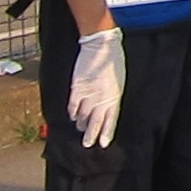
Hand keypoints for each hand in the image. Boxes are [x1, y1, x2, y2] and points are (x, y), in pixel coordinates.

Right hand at [67, 29, 125, 150]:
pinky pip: (73, 105)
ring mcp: (89, 93)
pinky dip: (72, 112)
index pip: (111, 120)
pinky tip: (72, 117)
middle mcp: (102, 98)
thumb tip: (108, 108)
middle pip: (96, 121)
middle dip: (91, 134)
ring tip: (80, 128)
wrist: (100, 45)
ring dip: (81, 124)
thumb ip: (113, 95)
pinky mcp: (77, 88)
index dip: (107, 132)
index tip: (103, 143)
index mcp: (115, 96)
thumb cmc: (113, 61)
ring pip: (82, 115)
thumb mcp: (119, 81)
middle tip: (87, 145)